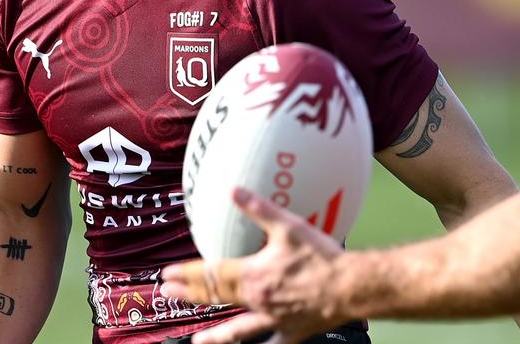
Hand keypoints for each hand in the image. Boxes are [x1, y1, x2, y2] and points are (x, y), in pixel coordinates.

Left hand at [161, 187, 348, 343]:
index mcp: (252, 275)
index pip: (210, 275)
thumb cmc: (322, 257)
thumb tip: (233, 190)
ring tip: (198, 341)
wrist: (352, 287)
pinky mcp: (292, 330)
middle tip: (168, 295)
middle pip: (216, 298)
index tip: (167, 275)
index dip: (187, 274)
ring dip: (215, 335)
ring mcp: (273, 319)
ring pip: (237, 330)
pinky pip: (271, 343)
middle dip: (189, 295)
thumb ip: (257, 208)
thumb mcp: (288, 226)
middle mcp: (257, 301)